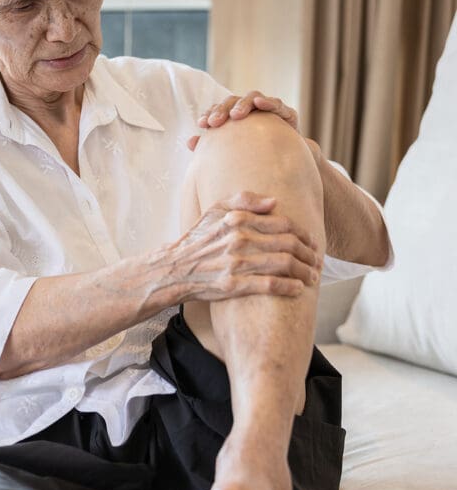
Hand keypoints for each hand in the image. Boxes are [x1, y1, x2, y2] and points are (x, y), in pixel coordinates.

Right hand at [164, 191, 320, 301]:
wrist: (173, 270)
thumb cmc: (196, 241)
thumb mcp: (213, 212)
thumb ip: (243, 200)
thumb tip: (273, 202)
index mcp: (237, 220)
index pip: (283, 224)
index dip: (304, 233)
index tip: (312, 242)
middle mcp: (238, 240)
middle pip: (289, 244)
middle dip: (309, 254)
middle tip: (317, 262)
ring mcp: (236, 263)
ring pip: (284, 264)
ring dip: (305, 271)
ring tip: (313, 277)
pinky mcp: (233, 285)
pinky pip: (269, 285)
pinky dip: (288, 286)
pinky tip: (298, 289)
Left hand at [188, 91, 298, 150]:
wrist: (285, 166)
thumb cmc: (255, 158)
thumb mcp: (232, 154)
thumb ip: (212, 146)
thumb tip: (189, 142)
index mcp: (235, 118)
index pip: (219, 109)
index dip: (209, 114)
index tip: (201, 124)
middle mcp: (250, 111)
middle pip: (233, 101)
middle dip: (222, 109)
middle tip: (214, 122)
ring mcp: (268, 110)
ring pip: (252, 98)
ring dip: (243, 104)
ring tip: (235, 115)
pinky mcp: (287, 114)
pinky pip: (277, 104)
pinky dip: (268, 102)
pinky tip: (260, 103)